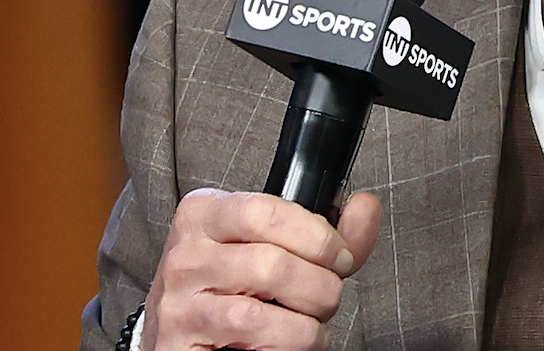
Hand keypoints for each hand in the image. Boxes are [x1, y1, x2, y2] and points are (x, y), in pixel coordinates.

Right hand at [139, 188, 381, 350]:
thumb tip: (365, 207)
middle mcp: (185, 255)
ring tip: (309, 324)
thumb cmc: (236, 281)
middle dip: (319, 287)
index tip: (340, 256)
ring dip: (304, 325)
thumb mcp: (276, 243)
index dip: (317, 237)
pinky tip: (288, 342)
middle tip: (326, 296)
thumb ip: (327, 229)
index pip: (267, 213)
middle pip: (271, 265)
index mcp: (206, 214)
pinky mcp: (180, 345)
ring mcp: (178, 303)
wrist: (185, 329)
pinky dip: (287, 347)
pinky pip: (249, 345)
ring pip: (256, 314)